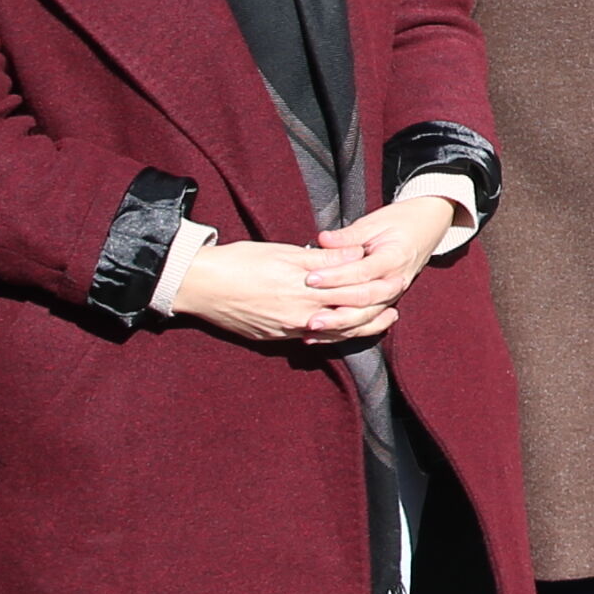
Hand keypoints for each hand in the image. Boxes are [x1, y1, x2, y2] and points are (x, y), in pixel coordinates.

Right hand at [166, 238, 394, 347]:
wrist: (199, 285)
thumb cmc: (240, 262)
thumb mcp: (284, 252)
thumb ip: (324, 258)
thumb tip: (356, 253)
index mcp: (306, 290)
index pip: (351, 292)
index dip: (376, 288)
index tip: (394, 281)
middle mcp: (300, 316)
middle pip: (347, 319)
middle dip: (373, 316)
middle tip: (394, 312)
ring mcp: (286, 330)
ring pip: (332, 335)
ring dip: (357, 330)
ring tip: (378, 324)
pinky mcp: (272, 337)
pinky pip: (309, 341)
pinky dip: (329, 337)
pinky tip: (338, 332)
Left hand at [304, 192, 464, 318]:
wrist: (429, 227)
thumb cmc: (401, 221)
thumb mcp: (375, 221)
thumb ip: (349, 235)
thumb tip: (323, 239)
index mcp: (395, 257)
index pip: (363, 272)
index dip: (336, 277)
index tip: (311, 278)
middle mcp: (397, 281)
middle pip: (366, 300)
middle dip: (336, 309)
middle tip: (310, 315)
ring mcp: (393, 295)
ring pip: (367, 316)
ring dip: (339, 325)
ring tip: (313, 328)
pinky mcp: (386, 302)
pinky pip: (367, 321)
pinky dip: (345, 330)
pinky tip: (323, 336)